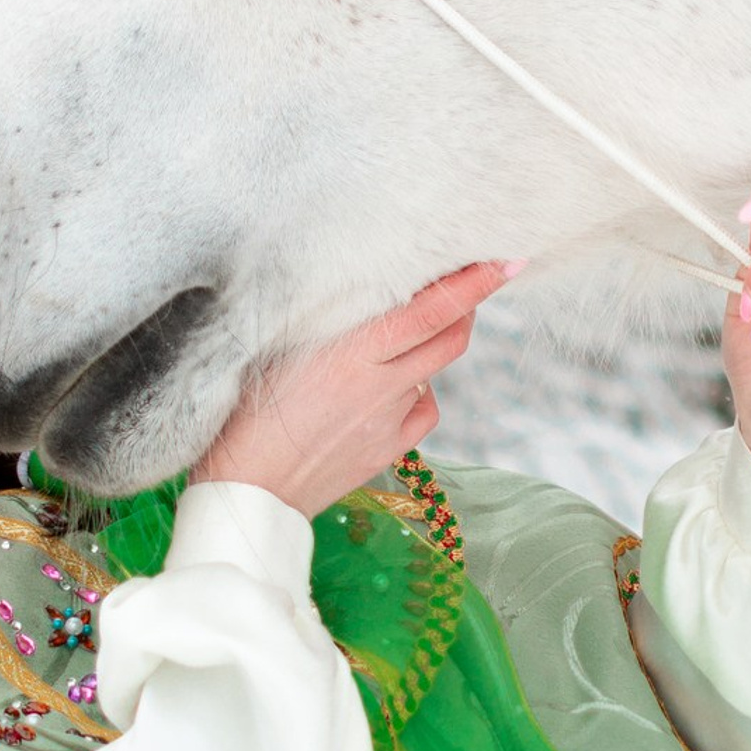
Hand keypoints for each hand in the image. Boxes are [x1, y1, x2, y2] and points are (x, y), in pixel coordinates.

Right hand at [197, 261, 510, 516]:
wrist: (246, 490)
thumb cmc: (243, 411)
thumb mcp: (277, 345)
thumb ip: (328, 315)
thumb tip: (370, 286)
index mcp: (351, 351)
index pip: (432, 310)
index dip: (474, 283)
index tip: (506, 260)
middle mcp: (380, 384)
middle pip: (451, 338)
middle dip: (468, 305)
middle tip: (466, 280)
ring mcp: (388, 421)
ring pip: (434, 372)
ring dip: (433, 346)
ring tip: (406, 333)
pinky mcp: (388, 450)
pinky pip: (423, 409)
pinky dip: (418, 391)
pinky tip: (393, 387)